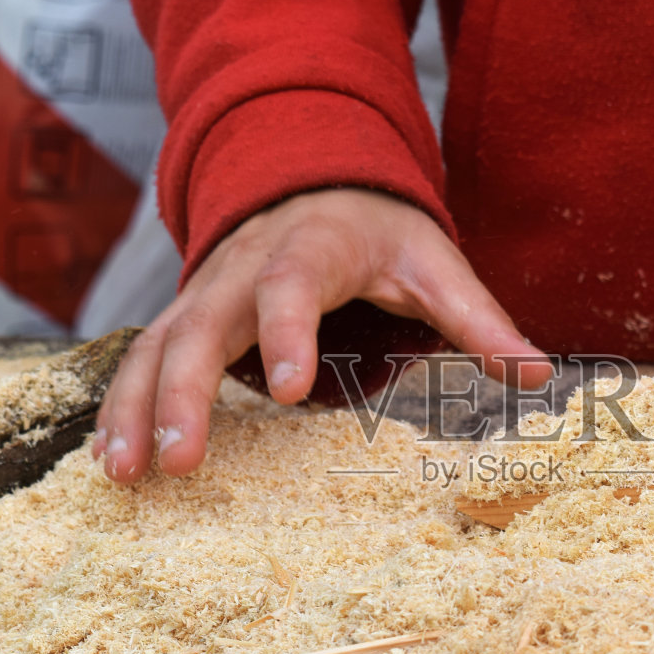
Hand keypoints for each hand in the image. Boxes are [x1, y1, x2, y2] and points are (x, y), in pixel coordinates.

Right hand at [93, 187, 550, 481]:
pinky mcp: (183, 318)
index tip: (286, 391)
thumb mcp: (434, 264)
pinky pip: (142, 360)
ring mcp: (203, 293)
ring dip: (134, 409)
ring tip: (125, 475)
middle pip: (199, 326)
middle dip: (183, 395)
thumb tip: (540, 373)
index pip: (291, 288)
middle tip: (181, 463)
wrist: (311, 179)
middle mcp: (241, 269)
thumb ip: (479, 319)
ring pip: (154, 347)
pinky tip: (113, 462)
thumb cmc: (379, 231)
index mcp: (310, 249)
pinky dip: (123, 407)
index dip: (284, 334)